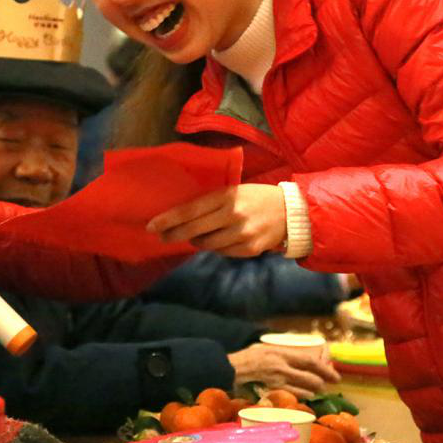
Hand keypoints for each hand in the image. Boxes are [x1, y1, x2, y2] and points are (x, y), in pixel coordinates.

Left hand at [147, 184, 286, 256]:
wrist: (291, 211)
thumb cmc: (256, 197)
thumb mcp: (234, 190)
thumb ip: (210, 202)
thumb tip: (181, 216)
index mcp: (226, 196)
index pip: (189, 210)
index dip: (168, 220)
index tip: (151, 226)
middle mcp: (232, 216)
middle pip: (193, 231)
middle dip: (173, 235)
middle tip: (162, 237)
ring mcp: (241, 234)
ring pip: (206, 244)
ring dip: (195, 241)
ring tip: (192, 237)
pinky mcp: (249, 249)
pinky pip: (222, 252)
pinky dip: (215, 247)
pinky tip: (216, 240)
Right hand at [227, 343, 339, 399]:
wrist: (232, 368)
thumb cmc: (247, 356)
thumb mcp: (266, 347)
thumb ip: (281, 351)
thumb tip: (297, 355)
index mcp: (280, 353)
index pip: (308, 361)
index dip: (324, 368)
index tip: (334, 373)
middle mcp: (281, 367)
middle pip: (310, 377)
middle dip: (323, 382)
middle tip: (329, 383)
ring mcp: (276, 380)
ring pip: (304, 389)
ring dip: (314, 390)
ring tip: (318, 389)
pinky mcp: (272, 390)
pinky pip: (293, 395)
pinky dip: (302, 395)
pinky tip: (305, 394)